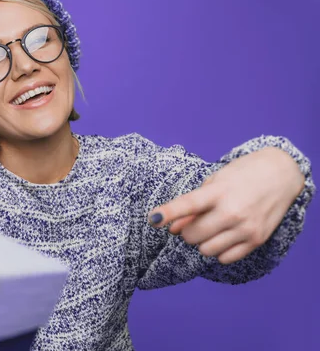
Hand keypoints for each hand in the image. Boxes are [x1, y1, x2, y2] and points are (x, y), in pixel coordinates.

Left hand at [148, 147, 304, 263]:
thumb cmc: (240, 176)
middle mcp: (232, 211)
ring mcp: (245, 228)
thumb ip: (192, 206)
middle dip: (186, 231)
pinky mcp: (257, 240)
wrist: (280, 174)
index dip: (167, 212)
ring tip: (210, 228)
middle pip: (192, 235)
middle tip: (193, 222)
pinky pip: (224, 258)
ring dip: (201, 242)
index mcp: (219, 191)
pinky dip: (218, 250)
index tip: (152, 219)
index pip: (187, 204)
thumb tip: (172, 228)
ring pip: (206, 250)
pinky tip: (223, 236)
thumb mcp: (214, 183)